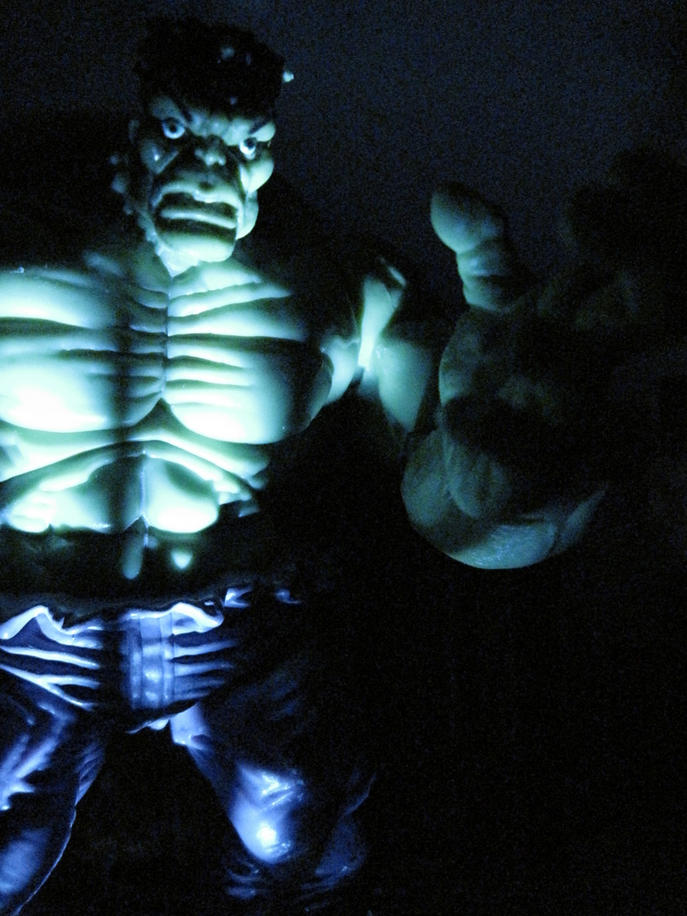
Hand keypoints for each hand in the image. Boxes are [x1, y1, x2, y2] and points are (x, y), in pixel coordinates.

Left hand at [403, 150, 684, 567]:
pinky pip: (518, 453)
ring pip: (581, 388)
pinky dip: (489, 430)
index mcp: (601, 318)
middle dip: (635, 265)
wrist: (482, 473)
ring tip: (523, 335)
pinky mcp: (529, 476)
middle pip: (640, 317)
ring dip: (555, 358)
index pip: (645, 261)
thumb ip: (483, 247)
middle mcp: (599, 368)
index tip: (624, 167)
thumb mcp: (496, 307)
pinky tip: (457, 411)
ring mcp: (569, 425)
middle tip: (585, 218)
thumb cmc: (502, 378)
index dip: (648, 214)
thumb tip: (446, 191)